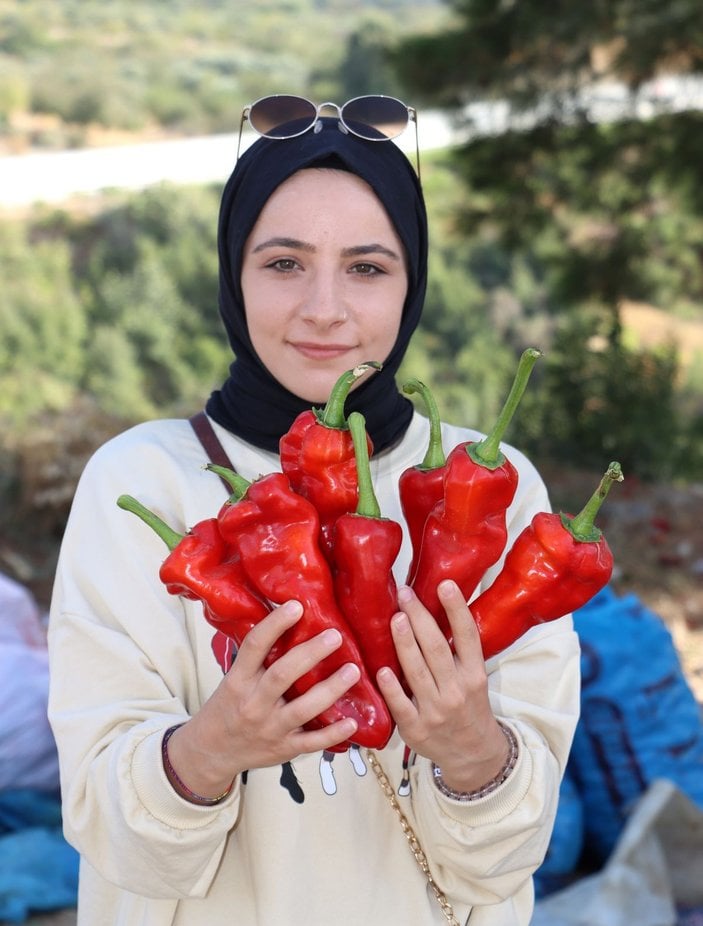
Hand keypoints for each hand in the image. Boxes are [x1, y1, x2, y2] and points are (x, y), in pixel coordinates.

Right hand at [166, 600, 359, 797]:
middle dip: (311, 653)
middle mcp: (253, 703)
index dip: (275, 624)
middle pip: (283, 675)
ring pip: (303, 708)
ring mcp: (270, 728)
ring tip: (353, 671)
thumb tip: (290, 619)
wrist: (212, 751)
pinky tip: (353, 721)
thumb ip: (258, 657)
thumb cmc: (229, 706)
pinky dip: (333, 734)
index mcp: (239, 680)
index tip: (296, 606)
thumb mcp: (233, 678)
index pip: (254, 646)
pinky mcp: (284, 749)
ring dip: (331, 689)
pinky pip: (312, 742)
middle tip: (335, 636)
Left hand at [376, 580, 508, 791]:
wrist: (473, 754)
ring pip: (417, 671)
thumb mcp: (473, 677)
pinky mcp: (416, 729)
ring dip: (404, 643)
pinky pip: (401, 705)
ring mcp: (436, 711)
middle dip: (419, 618)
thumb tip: (436, 607)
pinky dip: (392, 688)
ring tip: (396, 618)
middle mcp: (457, 690)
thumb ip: (457, 650)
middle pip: (436, 648)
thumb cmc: (469, 705)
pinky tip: (382, 670)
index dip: (456, 609)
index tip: (444, 584)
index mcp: (474, 674)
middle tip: (405, 593)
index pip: (466, 636)